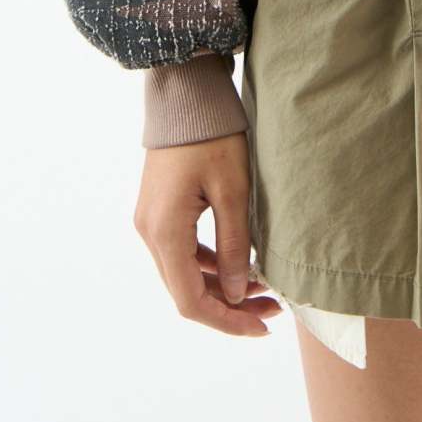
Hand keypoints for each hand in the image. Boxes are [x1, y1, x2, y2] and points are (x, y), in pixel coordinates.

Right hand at [134, 132, 284, 336]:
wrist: (186, 95)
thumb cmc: (212, 136)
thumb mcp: (233, 190)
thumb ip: (234, 245)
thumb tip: (236, 292)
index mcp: (165, 232)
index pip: (191, 300)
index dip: (226, 321)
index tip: (261, 326)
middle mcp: (150, 233)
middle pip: (187, 292)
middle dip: (229, 307)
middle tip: (272, 311)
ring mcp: (151, 222)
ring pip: (185, 274)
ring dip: (221, 287)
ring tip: (264, 291)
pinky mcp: (159, 211)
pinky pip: (183, 251)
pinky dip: (210, 265)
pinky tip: (240, 265)